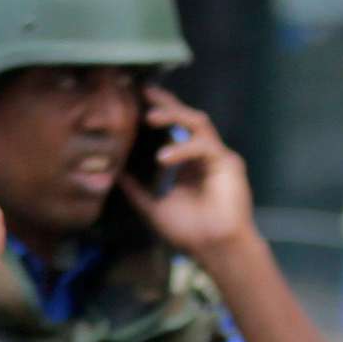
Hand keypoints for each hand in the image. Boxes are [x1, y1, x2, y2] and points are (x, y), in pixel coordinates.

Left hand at [119, 86, 256, 264]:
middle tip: (145, 92)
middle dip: (167, 103)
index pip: (173, 130)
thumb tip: (114, 173)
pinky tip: (163, 158)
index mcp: (188, 162)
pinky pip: (205, 146)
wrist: (214, 249)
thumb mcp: (153, 207)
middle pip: (187, 118)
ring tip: (150, 117)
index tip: (135, 102)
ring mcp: (217, 156)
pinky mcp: (228, 163)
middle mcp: (204, 154)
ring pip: (198, 122)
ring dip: (175, 116)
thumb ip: (136, 189)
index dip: (158, 114)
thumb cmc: (189, 231)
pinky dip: (183, 149)